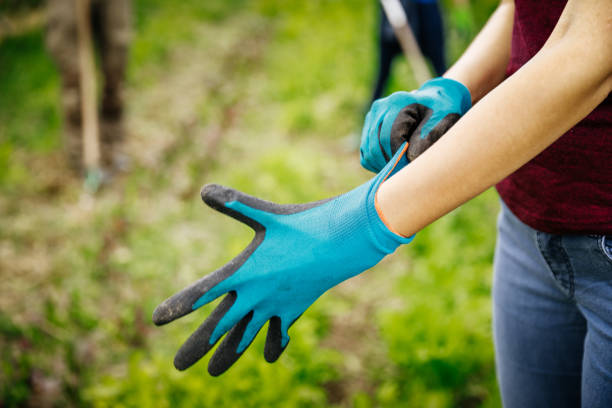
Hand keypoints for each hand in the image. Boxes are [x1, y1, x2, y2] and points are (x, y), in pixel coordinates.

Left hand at [153, 144, 413, 375]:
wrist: (346, 242)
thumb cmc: (304, 223)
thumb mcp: (267, 212)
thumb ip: (234, 203)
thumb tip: (204, 188)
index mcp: (244, 271)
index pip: (203, 292)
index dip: (178, 305)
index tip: (156, 320)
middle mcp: (257, 294)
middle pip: (222, 326)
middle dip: (198, 345)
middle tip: (176, 366)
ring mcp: (277, 305)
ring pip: (248, 336)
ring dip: (230, 354)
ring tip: (212, 372)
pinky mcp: (295, 307)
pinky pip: (280, 330)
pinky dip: (273, 343)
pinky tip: (268, 357)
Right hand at [360, 77, 470, 171]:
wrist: (437, 101)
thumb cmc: (444, 111)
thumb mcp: (444, 120)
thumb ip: (428, 137)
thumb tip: (408, 158)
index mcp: (397, 103)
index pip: (388, 138)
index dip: (398, 158)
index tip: (413, 170)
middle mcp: (379, 108)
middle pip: (376, 148)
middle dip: (392, 165)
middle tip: (409, 175)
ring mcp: (371, 118)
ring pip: (369, 154)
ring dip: (385, 167)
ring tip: (404, 169)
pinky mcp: (368, 129)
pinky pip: (367, 156)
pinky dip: (379, 165)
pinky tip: (397, 163)